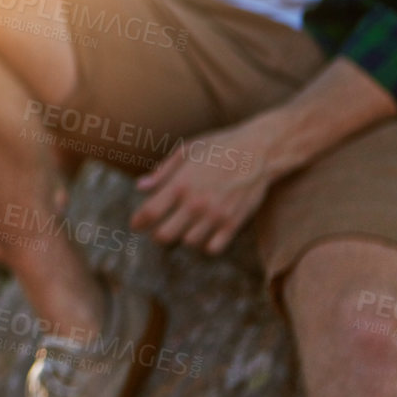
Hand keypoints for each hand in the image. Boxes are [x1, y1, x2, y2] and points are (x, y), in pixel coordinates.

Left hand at [131, 120, 277, 254]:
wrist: (259, 151)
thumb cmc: (219, 147)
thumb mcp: (187, 151)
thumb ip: (162, 171)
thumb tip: (140, 187)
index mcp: (180, 184)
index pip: (150, 212)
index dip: (138, 222)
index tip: (136, 224)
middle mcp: (196, 203)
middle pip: (164, 236)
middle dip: (158, 234)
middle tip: (159, 228)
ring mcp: (216, 215)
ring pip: (188, 243)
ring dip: (184, 237)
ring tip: (186, 226)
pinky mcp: (234, 223)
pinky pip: (213, 249)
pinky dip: (206, 245)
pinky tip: (206, 233)